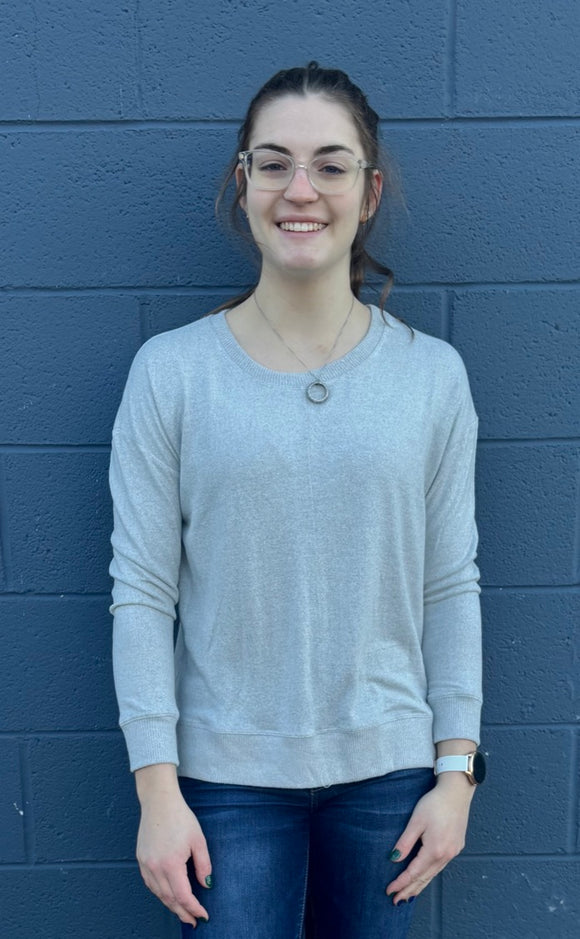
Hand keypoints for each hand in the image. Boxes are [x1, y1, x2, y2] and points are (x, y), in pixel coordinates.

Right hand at [136, 771, 211, 926]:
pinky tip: (168, 894)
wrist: (159, 801)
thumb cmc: (180, 817)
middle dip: (182, 913)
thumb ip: (203, 865)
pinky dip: (160, 893)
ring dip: (170, 905)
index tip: (203, 916)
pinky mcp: (141, 859)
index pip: (183, 896)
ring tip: (182, 911)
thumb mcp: (198, 840)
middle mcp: (155, 867)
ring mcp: (146, 864)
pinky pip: (150, 884)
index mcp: (171, 864)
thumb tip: (206, 885)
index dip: (194, 909)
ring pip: (158, 894)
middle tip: (192, 921)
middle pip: (169, 899)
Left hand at [386, 773, 474, 904]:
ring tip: (408, 895)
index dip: (401, 883)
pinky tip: (424, 877)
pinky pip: (440, 867)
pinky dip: (430, 875)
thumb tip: (394, 859)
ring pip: (433, 875)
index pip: (414, 873)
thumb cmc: (435, 803)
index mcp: (434, 850)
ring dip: (420, 886)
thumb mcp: (416, 821)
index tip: (389, 891)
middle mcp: (446, 855)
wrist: (456, 792)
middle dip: (409, 890)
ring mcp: (453, 852)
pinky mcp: (456, 847)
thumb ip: (405, 842)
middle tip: (396, 901)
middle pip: (424, 878)